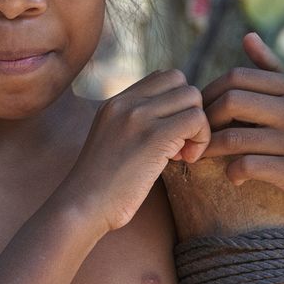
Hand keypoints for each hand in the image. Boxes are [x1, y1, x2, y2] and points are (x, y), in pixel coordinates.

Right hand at [64, 69, 209, 232]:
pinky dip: (201, 139)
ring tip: (181, 154)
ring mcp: (138, 117)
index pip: (162, 78)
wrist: (82, 206)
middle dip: (189, 110)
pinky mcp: (153, 137)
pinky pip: (196, 120)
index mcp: (115, 102)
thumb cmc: (100, 186)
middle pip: (180, 81)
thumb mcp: (112, 142)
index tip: (169, 134)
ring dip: (197, 126)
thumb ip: (134, 125)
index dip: (175, 103)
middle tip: (180, 144)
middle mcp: (125, 102)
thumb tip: (173, 125)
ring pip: (192, 98)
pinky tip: (185, 161)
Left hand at [199, 33, 283, 217]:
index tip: (201, 109)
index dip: (209, 92)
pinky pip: (249, 166)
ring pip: (234, 138)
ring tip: (202, 156)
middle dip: (206, 118)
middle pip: (230, 101)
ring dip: (209, 148)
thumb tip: (247, 36)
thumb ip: (272, 68)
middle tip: (197, 133)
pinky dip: (232, 172)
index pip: (236, 77)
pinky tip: (232, 176)